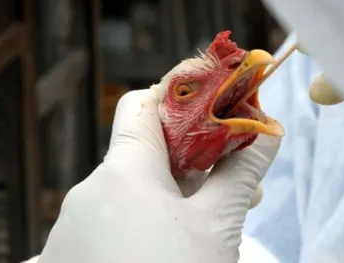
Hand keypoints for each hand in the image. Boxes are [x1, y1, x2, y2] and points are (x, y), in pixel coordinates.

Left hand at [33, 88, 280, 262]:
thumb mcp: (218, 226)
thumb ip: (242, 171)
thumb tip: (269, 130)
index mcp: (123, 171)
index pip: (144, 104)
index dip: (181, 96)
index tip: (216, 103)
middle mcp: (90, 191)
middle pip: (144, 150)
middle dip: (192, 155)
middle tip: (233, 170)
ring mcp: (76, 227)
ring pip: (132, 190)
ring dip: (173, 192)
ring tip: (212, 216)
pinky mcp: (73, 255)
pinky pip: (113, 220)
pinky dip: (147, 219)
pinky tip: (174, 242)